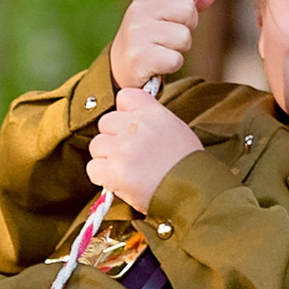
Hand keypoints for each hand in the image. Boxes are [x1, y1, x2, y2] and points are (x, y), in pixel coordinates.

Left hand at [87, 86, 200, 212]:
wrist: (195, 192)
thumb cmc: (188, 163)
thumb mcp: (175, 128)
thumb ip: (151, 119)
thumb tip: (132, 119)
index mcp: (152, 112)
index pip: (124, 97)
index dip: (125, 113)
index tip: (131, 127)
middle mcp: (134, 125)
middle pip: (105, 123)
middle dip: (113, 138)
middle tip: (130, 155)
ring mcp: (122, 148)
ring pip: (97, 146)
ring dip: (107, 158)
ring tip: (126, 171)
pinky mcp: (113, 171)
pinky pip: (93, 168)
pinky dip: (102, 177)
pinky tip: (119, 182)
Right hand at [111, 0, 217, 90]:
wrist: (120, 69)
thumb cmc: (151, 37)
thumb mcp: (167, 13)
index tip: (188, 3)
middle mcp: (138, 9)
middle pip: (187, 7)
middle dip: (189, 24)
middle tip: (173, 34)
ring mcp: (136, 33)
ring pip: (183, 36)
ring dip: (181, 47)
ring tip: (165, 49)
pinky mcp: (138, 58)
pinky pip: (175, 59)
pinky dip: (173, 64)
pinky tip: (160, 63)